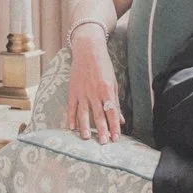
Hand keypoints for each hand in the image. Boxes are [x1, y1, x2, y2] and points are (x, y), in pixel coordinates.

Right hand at [65, 24, 122, 142]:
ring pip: (84, 113)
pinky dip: (71, 117)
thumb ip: (116, 102)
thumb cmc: (104, 66)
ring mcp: (82, 92)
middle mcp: (94, 92)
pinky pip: (71, 107)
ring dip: (85, 126)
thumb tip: (121, 120)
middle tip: (104, 143)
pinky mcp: (73, 90)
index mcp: (107, 89)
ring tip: (87, 138)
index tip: (117, 137)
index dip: (114, 125)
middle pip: (99, 115)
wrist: (88, 50)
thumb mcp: (114, 83)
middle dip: (102, 130)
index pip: (112, 111)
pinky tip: (71, 128)